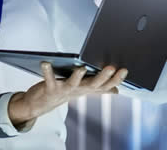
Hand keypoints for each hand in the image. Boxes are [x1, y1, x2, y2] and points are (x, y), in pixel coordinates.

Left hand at [8, 63, 127, 128]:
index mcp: (86, 88)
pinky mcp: (50, 88)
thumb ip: (98, 88)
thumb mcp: (83, 89)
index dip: (116, 79)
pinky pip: (49, 79)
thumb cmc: (64, 91)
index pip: (105, 85)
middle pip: (93, 84)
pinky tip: (45, 62)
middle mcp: (78, 90)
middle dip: (103, 77)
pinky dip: (47, 71)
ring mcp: (64, 90)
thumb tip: (116, 90)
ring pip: (73, 84)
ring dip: (77, 77)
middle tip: (111, 67)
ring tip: (81, 68)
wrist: (41, 104)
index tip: (125, 70)